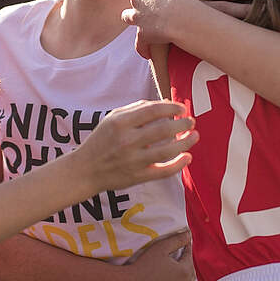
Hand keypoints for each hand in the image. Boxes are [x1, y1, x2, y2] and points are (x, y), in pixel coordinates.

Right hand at [74, 100, 197, 191]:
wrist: (85, 170)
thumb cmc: (101, 141)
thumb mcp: (112, 119)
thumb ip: (137, 109)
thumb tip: (165, 103)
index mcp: (120, 123)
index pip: (153, 111)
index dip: (172, 108)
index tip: (181, 109)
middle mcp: (127, 141)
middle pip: (163, 130)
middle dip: (182, 124)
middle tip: (191, 122)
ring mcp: (133, 161)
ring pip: (167, 151)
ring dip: (185, 142)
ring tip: (194, 136)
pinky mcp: (138, 177)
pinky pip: (163, 171)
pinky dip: (178, 165)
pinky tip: (188, 157)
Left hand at [123, 0, 198, 57]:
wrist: (179, 15)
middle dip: (145, 2)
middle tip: (158, 8)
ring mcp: (138, 16)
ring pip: (131, 17)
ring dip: (137, 21)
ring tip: (146, 25)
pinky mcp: (142, 34)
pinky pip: (140, 43)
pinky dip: (144, 47)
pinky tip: (148, 52)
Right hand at [123, 229, 198, 280]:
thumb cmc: (144, 265)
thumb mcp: (161, 248)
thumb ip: (177, 240)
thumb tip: (189, 234)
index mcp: (184, 271)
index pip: (189, 257)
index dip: (187, 248)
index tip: (186, 242)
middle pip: (191, 271)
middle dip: (188, 262)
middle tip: (184, 255)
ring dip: (189, 277)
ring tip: (187, 270)